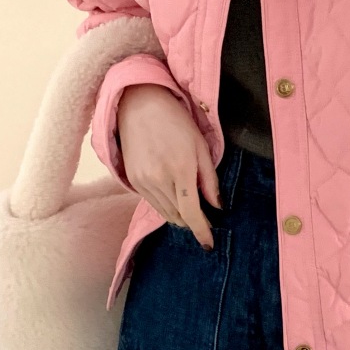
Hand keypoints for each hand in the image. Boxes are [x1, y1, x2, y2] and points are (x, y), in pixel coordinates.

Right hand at [117, 84, 219, 249]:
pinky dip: (166, 205)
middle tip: (206, 219)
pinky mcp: (132, 180)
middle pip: (178, 217)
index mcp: (181, 169)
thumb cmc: (177, 122)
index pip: (192, 212)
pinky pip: (152, 203)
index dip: (202, 231)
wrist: (140, 105)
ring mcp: (143, 181)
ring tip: (191, 208)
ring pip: (164, 213)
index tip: (209, 244)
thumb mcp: (201, 146)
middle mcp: (159, 179)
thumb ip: (209, 179)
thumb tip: (217, 207)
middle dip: (193, 222)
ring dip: (179, 216)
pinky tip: (174, 195)